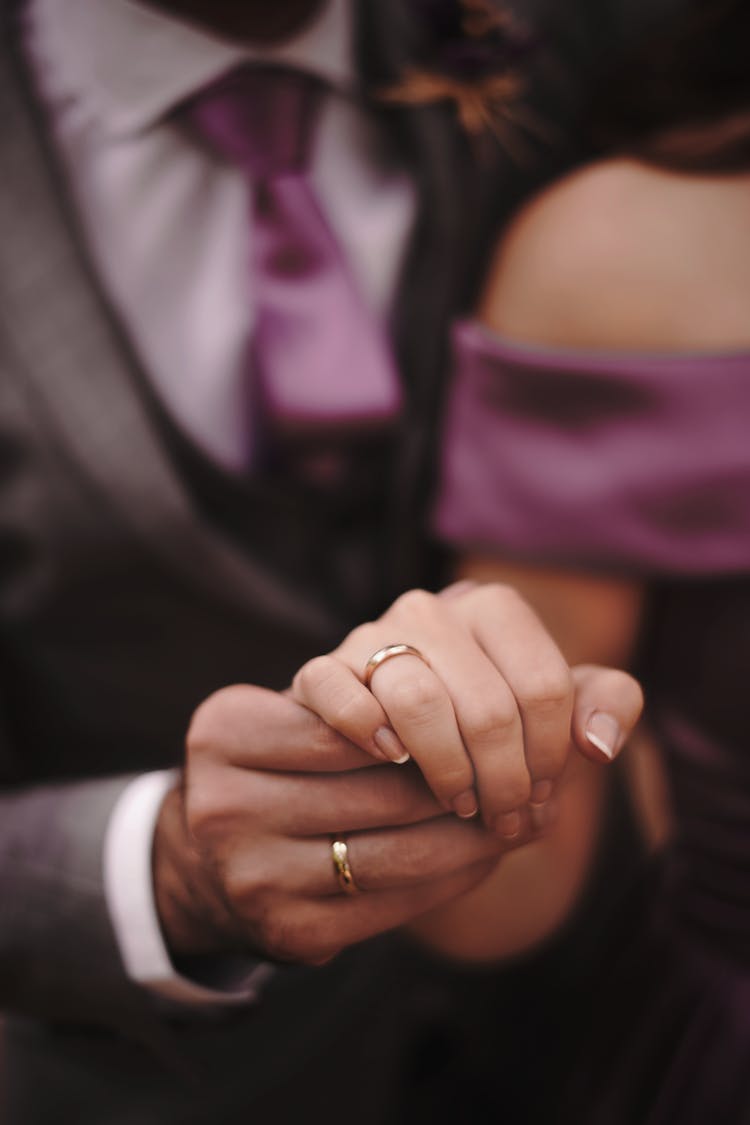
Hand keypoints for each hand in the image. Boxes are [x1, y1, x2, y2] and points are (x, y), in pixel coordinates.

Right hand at [153, 686, 528, 964]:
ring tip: (523, 818)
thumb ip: (367, 694)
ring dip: (476, 838)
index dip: (430, 724)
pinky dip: (454, 878)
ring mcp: (253, 875)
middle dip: (468, 782)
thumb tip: (488, 708)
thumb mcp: (297, 714)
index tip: (493, 719)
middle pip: (382, 789)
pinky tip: (483, 858)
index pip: (355, 720)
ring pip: (400, 852)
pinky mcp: (289, 932)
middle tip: (531, 775)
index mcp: (226, 730)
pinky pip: (397, 903)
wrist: (211, 863)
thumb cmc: (283, 767)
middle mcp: (225, 805)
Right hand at [291, 583, 642, 835]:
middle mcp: (432, 610)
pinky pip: (338, 692)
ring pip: (417, 701)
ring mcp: (371, 634)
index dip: (551, 756)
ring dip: (447, 771)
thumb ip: (606, 704)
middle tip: (504, 819)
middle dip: (505, 781)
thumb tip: (599, 743)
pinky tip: (391, 759)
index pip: (543, 687)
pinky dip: (365, 731)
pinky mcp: (322, 669)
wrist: (399, 727)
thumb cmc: (491, 718)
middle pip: (487, 706)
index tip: (543, 795)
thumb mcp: (557, 708)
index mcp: (495, 609)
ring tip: (459, 802)